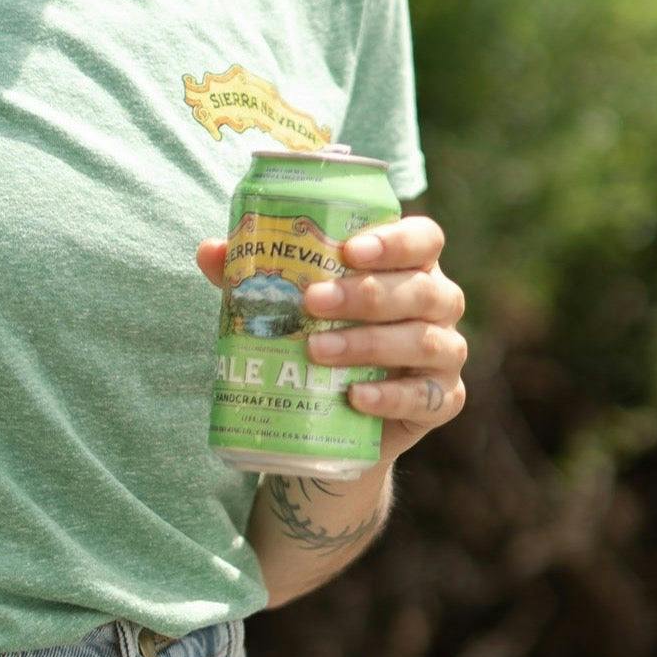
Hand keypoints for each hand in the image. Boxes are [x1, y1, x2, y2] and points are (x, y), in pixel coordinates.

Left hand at [195, 212, 466, 464]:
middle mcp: (437, 302)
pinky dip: (391, 396)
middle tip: (312, 301)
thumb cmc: (317, 335)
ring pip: (425, 340)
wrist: (333, 417)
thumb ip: (252, 273)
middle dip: (366, 294)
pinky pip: (429, 397)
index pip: (423, 238)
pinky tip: (355, 396)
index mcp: (409, 264)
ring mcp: (445, 352)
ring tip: (317, 350)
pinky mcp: (443, 399)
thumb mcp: (284, 302)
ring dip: (369, 344)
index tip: (348, 251)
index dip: (394, 241)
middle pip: (421, 289)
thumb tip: (210, 250)